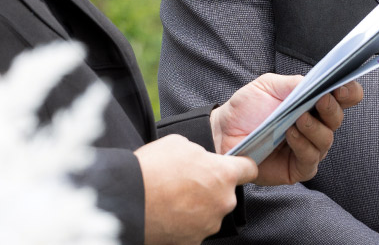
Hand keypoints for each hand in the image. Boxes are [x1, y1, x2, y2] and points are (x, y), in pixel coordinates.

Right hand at [134, 134, 257, 244]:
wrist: (128, 200)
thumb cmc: (153, 169)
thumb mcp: (179, 143)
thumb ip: (200, 153)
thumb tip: (200, 160)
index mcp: (224, 175)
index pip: (250, 169)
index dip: (242, 165)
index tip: (236, 166)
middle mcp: (222, 202)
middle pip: (225, 193)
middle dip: (210, 187)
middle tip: (186, 181)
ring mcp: (208, 225)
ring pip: (209, 212)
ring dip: (196, 205)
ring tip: (171, 197)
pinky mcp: (193, 242)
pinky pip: (193, 228)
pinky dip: (183, 222)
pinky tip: (167, 212)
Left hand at [211, 73, 363, 185]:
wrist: (223, 132)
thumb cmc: (247, 108)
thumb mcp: (268, 86)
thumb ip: (293, 83)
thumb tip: (315, 82)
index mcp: (313, 103)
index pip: (342, 98)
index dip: (349, 92)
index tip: (342, 87)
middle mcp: (316, 126)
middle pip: (337, 119)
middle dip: (332, 109)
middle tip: (321, 100)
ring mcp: (308, 148)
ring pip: (326, 140)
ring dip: (314, 128)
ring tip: (298, 119)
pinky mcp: (298, 168)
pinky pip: (310, 160)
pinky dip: (303, 146)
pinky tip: (290, 135)